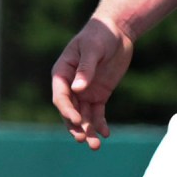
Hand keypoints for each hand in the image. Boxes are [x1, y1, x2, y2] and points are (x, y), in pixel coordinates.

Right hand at [51, 17, 134, 149]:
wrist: (116, 31)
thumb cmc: (100, 35)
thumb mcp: (93, 49)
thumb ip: (85, 69)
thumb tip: (78, 90)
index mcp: (62, 73)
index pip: (61, 97)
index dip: (68, 110)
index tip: (77, 120)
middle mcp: (70, 85)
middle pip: (70, 111)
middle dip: (76, 127)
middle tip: (83, 140)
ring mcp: (84, 92)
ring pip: (84, 116)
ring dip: (88, 130)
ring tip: (95, 145)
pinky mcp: (99, 95)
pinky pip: (97, 113)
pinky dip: (100, 124)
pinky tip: (106, 133)